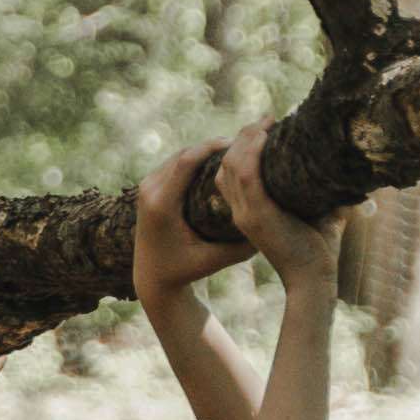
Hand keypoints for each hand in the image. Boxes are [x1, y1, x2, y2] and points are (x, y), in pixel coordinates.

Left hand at [132, 140, 242, 314]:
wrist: (151, 277)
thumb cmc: (184, 271)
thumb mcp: (213, 261)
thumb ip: (240, 248)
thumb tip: (274, 229)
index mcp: (162, 204)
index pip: (187, 160)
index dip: (213, 147)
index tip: (240, 143)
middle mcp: (150, 190)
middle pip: (184, 152)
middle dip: (213, 145)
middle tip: (243, 142)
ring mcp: (146, 187)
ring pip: (179, 154)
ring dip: (205, 148)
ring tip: (234, 148)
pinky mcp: (148, 186)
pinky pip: (174, 162)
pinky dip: (195, 157)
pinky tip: (217, 159)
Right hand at [214, 123, 337, 281]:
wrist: (314, 279)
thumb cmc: (319, 249)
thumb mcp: (317, 211)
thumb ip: (319, 189)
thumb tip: (339, 164)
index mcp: (248, 212)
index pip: (231, 173)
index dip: (244, 147)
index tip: (265, 128)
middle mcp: (241, 211)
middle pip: (227, 163)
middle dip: (244, 136)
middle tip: (265, 119)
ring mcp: (246, 213)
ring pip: (232, 164)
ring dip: (247, 138)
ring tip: (264, 123)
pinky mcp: (258, 214)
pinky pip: (246, 174)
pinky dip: (252, 151)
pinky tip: (264, 136)